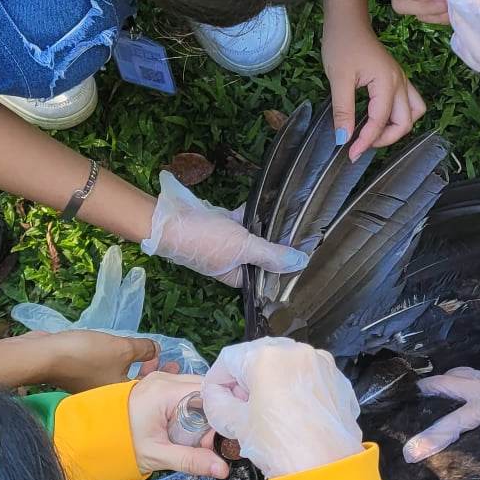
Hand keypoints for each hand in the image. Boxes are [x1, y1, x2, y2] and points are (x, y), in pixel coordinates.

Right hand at [44, 332, 158, 392]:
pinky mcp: (82, 380)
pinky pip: (107, 374)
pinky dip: (117, 366)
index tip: (176, 367)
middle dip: (152, 373)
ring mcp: (94, 390)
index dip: (165, 377)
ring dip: (135, 368)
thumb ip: (144, 349)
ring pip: (121, 379)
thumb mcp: (122, 348)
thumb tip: (158, 350)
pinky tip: (119, 354)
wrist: (47, 355)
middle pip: (137, 387)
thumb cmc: (88, 356)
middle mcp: (109, 400)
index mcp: (122, 397)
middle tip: (165, 361)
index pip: (150, 390)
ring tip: (146, 355)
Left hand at [127, 370, 230, 478]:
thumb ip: (191, 460)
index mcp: (165, 391)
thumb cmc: (121, 443)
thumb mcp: (158, 455)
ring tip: (196, 435)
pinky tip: (186, 426)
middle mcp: (164, 378)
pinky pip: (183, 390)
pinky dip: (190, 406)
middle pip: (204, 389)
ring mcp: (159, 379)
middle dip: (212, 413)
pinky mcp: (156, 385)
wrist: (92, 437)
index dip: (219, 413)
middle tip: (207, 440)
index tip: (217, 436)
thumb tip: (222, 469)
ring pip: (195, 389)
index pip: (208, 392)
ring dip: (201, 410)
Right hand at [143, 171, 309, 284]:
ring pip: (254, 235)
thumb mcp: (243, 248)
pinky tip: (271, 203)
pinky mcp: (221, 223)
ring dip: (268, 227)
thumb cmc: (206, 240)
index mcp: (238, 276)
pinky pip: (243, 219)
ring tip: (296, 217)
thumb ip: (271, 254)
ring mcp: (227, 242)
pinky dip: (253, 212)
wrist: (170, 219)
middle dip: (280, 245)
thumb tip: (301, 263)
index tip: (309, 256)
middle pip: (262, 255)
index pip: (268, 276)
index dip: (286, 267)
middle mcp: (234, 261)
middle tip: (308, 233)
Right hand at [203, 337, 361, 476]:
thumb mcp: (236, 425)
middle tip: (240, 407)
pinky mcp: (339, 381)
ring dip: (270, 382)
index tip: (215, 399)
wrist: (328, 471)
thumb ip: (216, 402)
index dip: (216, 380)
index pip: (229, 359)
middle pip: (258, 357)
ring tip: (267, 412)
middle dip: (245, 379)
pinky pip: (307, 377)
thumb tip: (216, 394)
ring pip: (285, 365)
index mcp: (267, 357)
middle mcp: (297, 351)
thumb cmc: (279, 447)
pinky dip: (294, 389)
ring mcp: (322, 364)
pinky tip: (293, 415)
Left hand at [320, 8, 426, 159]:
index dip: (367, 140)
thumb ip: (343, 110)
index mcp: (387, 81)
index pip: (381, 120)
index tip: (350, 153)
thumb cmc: (342, 44)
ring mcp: (402, 79)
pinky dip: (399, 116)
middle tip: (360, 145)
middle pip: (405, 122)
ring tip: (374, 134)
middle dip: (385, 138)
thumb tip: (343, 139)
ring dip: (397, 128)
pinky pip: (409, 103)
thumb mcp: (338, 78)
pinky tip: (379, 119)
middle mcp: (400, 82)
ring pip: (413, 113)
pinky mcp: (397, 78)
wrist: (347, 19)